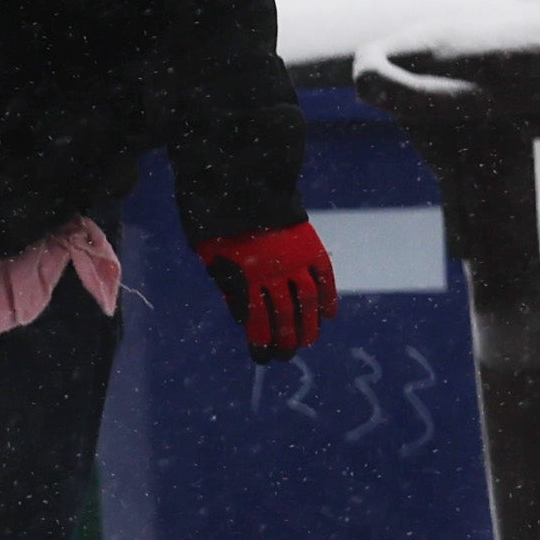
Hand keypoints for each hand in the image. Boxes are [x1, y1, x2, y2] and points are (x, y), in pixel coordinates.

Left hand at [199, 223, 334, 362]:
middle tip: (287, 356)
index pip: (256, 319)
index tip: (263, 357)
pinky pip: (325, 277)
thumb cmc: (218, 220)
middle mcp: (273, 272)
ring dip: (309, 325)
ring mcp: (295, 259)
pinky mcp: (310, 246)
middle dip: (286, 340)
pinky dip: (329, 297)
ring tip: (309, 341)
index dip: (261, 341)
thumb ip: (227, 284)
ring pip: (307, 301)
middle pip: (284, 315)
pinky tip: (329, 315)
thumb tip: (241, 315)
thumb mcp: (210, 254)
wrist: (241, 182)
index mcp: (244, 276)